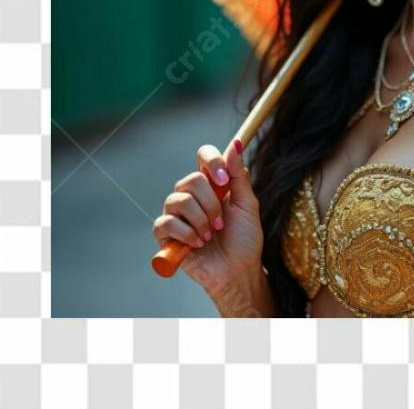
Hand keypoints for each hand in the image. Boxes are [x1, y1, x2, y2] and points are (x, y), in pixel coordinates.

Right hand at [153, 138, 267, 313]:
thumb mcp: (247, 204)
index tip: (223, 179)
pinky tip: (198, 244)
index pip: (203, 155)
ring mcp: (177, 213)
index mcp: (212, 183)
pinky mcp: (166, 234)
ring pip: (178, 200)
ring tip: (210, 235)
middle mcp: (192, 194)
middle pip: (190, 179)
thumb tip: (235, 143)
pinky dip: (186, 233)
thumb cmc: (244, 238)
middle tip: (221, 223)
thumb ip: (238, 175)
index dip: (212, 161)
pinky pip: (166, 222)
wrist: (237, 271)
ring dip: (200, 220)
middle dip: (210, 203)